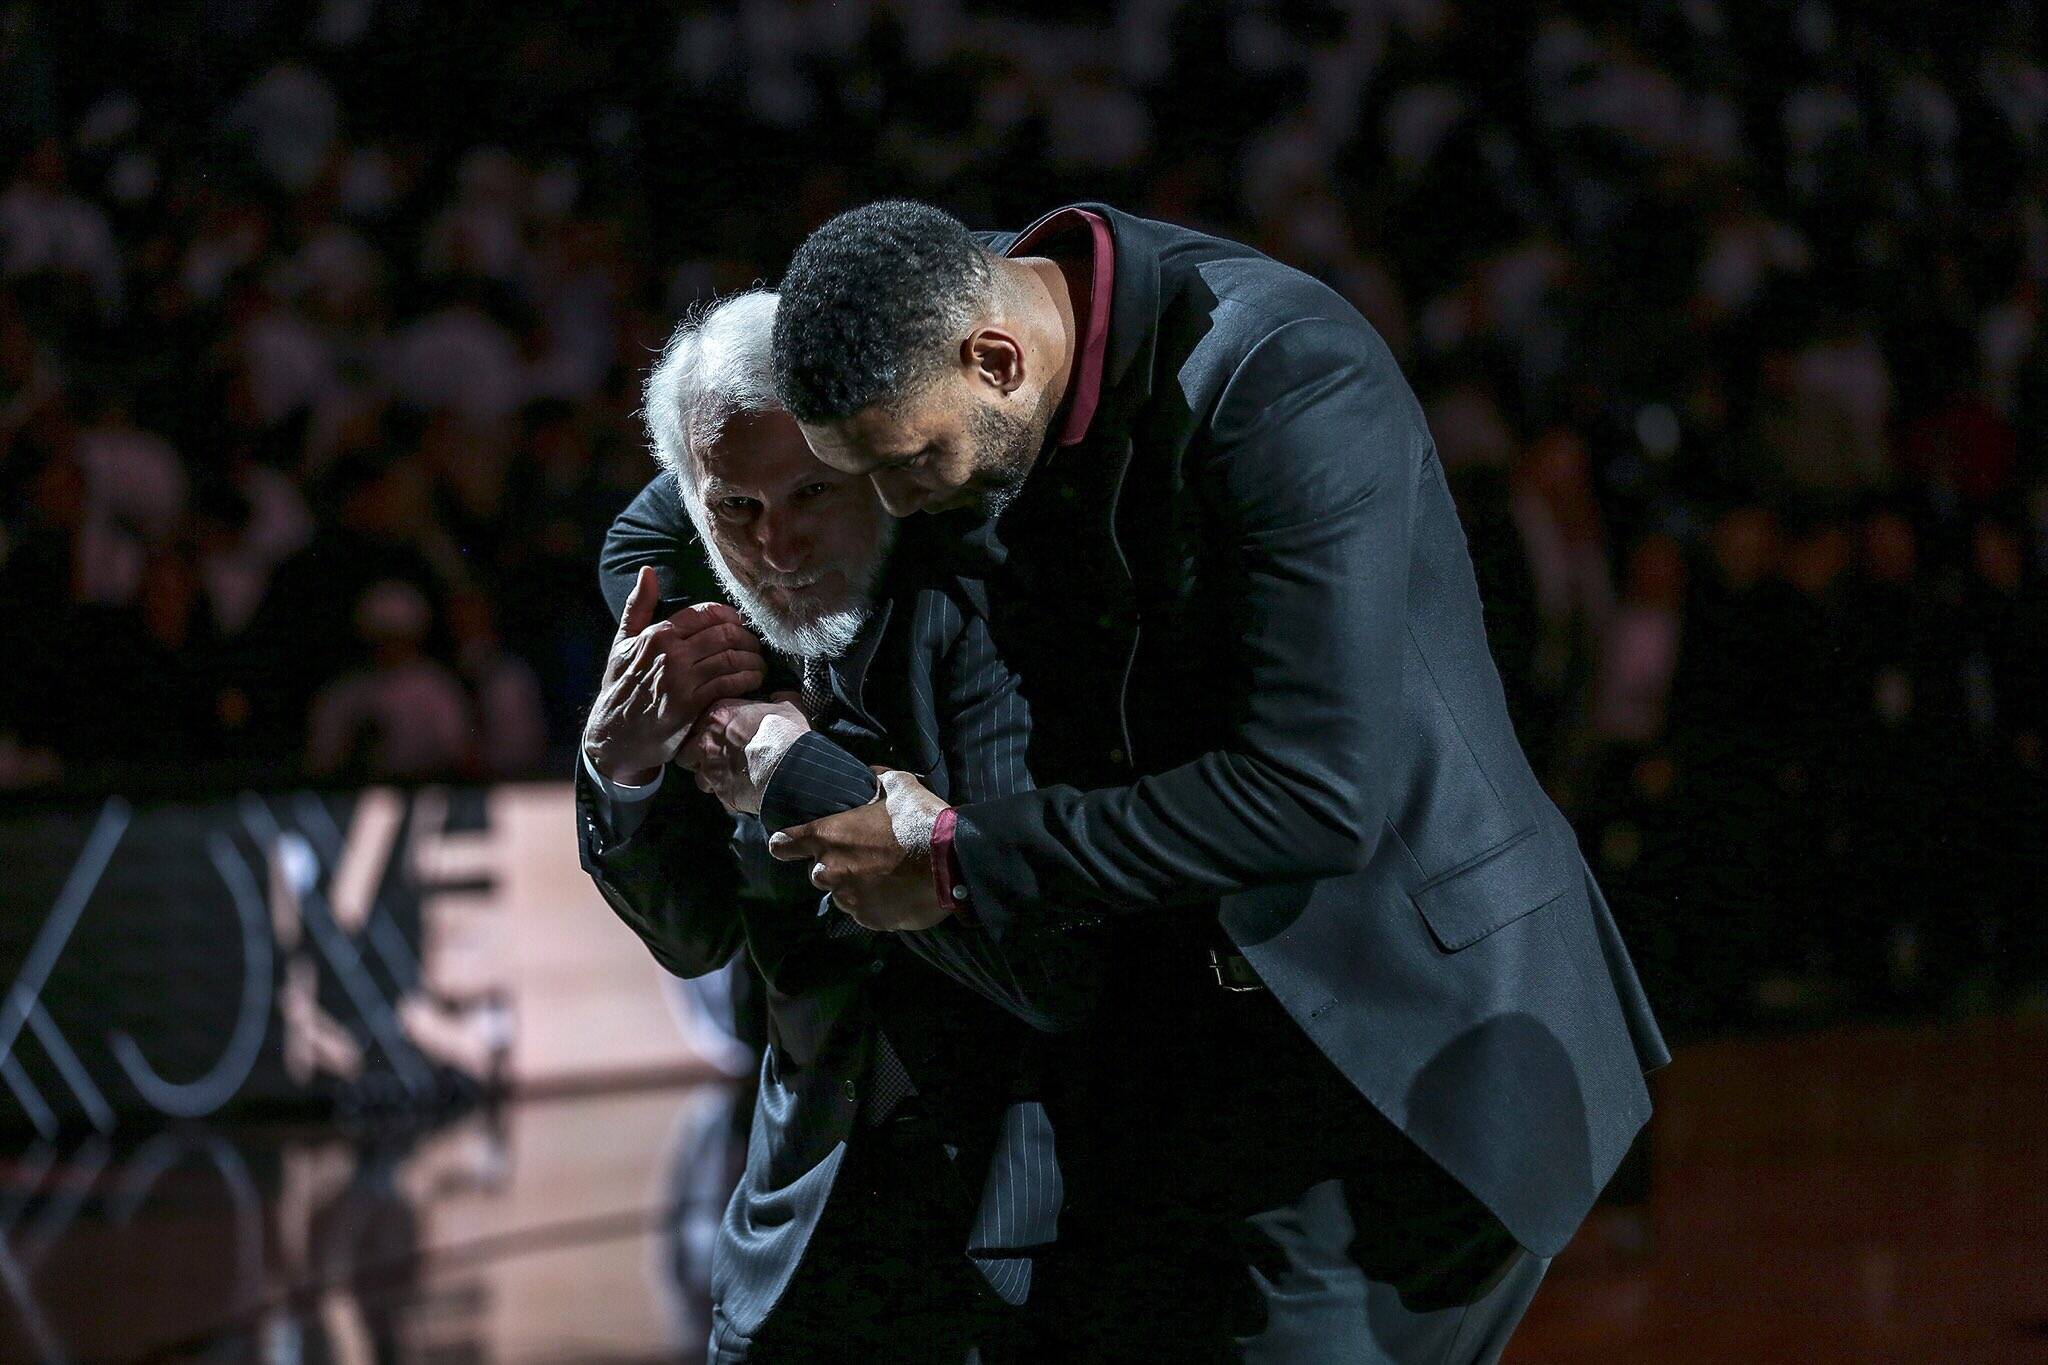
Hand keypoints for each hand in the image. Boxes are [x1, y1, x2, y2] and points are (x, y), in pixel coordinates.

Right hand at [582, 567, 766, 784]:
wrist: (612, 736)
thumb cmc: (620, 687)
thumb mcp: (622, 643)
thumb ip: (638, 606)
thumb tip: (648, 571)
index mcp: (657, 635)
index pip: (706, 613)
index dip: (730, 616)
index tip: (740, 624)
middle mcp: (671, 654)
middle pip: (724, 634)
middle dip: (747, 637)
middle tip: (755, 645)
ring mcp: (681, 680)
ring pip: (731, 658)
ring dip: (753, 659)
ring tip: (759, 663)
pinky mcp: (690, 706)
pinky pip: (729, 684)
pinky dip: (747, 679)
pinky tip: (754, 680)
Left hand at [679, 694, 809, 814]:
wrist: (792, 767)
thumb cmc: (788, 734)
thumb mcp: (789, 706)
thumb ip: (777, 700)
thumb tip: (776, 698)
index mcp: (720, 712)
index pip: (699, 719)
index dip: (709, 729)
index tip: (721, 734)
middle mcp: (708, 738)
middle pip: (688, 747)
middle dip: (700, 753)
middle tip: (718, 756)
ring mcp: (710, 765)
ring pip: (696, 772)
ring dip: (708, 775)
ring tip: (726, 776)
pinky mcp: (718, 788)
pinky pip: (712, 792)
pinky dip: (722, 792)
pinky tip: (737, 789)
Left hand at [766, 768, 952, 930]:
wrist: (953, 862)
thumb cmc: (921, 821)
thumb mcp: (901, 787)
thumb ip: (881, 779)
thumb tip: (874, 773)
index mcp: (828, 837)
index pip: (783, 844)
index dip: (787, 844)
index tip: (790, 845)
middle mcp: (830, 871)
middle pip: (818, 873)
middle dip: (835, 867)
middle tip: (866, 858)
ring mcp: (848, 899)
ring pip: (843, 895)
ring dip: (856, 887)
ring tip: (886, 877)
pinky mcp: (869, 920)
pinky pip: (864, 913)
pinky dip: (876, 905)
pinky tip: (897, 893)